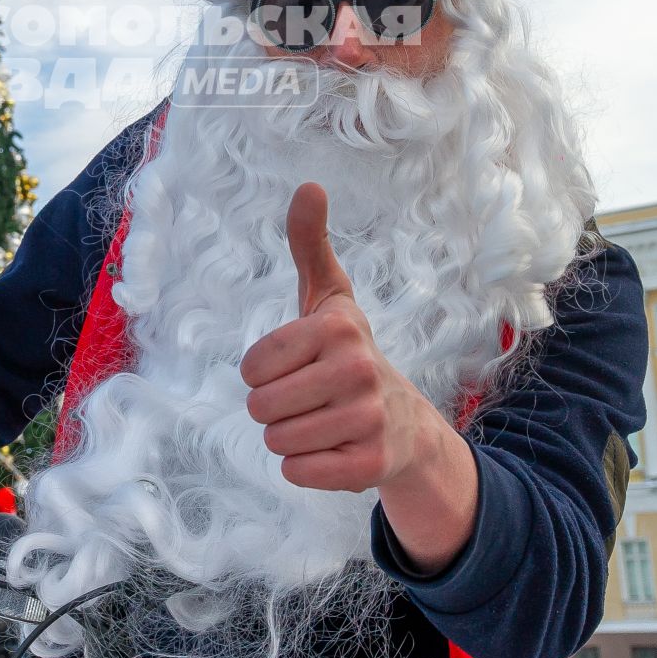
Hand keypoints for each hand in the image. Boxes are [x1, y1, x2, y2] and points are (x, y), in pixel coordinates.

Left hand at [242, 183, 478, 573]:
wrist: (405, 423)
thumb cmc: (347, 353)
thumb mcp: (328, 298)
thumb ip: (309, 243)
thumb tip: (309, 184)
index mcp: (337, 328)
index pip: (251, 367)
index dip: (263, 373)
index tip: (296, 367)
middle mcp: (358, 370)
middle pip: (260, 407)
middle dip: (273, 409)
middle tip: (309, 400)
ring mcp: (368, 420)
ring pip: (277, 442)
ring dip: (289, 438)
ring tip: (321, 423)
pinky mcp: (369, 466)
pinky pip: (298, 472)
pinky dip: (305, 467)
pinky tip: (332, 451)